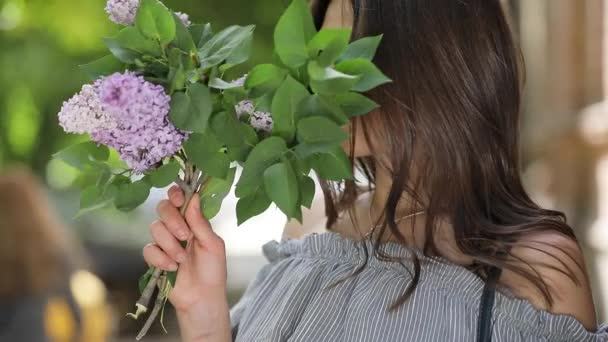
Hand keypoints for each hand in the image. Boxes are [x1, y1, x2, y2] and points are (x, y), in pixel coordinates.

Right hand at [143, 186, 230, 340]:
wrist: (202, 297)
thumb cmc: (213, 270)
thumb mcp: (212, 245)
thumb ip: (200, 222)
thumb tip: (194, 197)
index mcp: (193, 220)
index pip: (180, 198)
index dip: (176, 194)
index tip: (180, 201)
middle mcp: (177, 227)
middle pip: (163, 208)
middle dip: (173, 221)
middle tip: (185, 236)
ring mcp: (164, 241)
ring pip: (155, 228)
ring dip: (170, 244)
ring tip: (182, 260)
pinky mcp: (155, 257)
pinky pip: (148, 249)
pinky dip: (160, 258)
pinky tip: (172, 268)